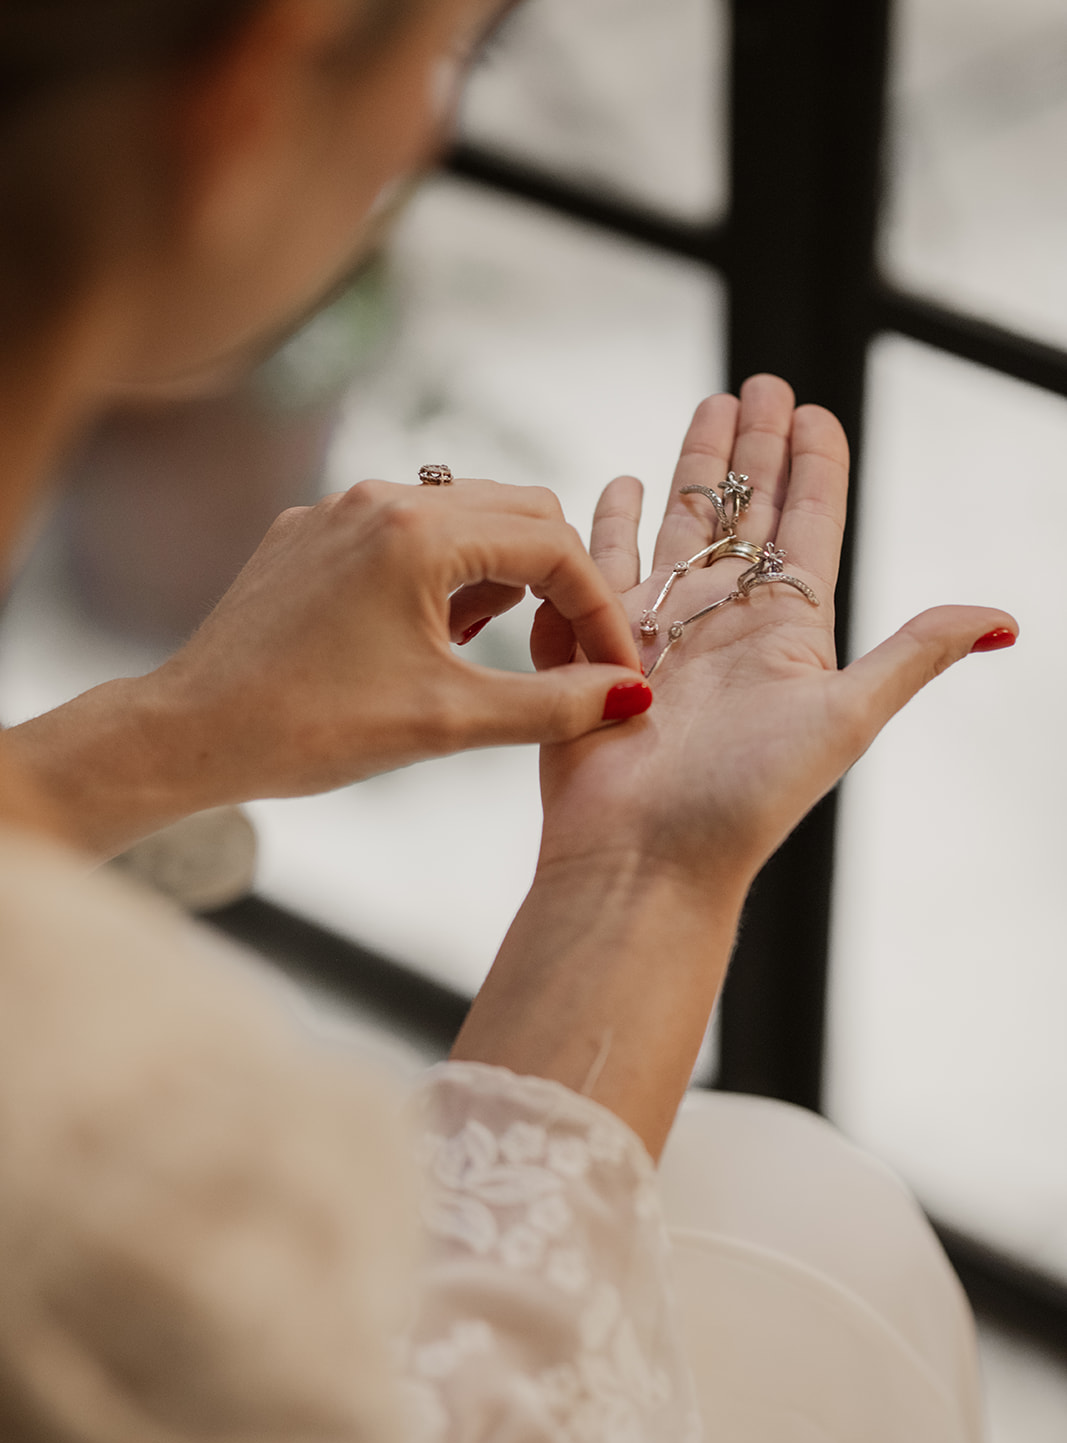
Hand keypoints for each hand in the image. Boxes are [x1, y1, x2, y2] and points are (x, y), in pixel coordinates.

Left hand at [7, 478, 646, 857]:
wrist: (188, 733)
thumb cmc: (310, 728)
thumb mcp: (447, 722)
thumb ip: (552, 704)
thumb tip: (631, 693)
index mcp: (421, 530)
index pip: (556, 548)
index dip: (601, 611)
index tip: (618, 669)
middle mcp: (382, 497)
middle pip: (521, 513)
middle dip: (561, 581)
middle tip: (571, 654)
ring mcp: (340, 508)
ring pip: (465, 516)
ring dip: (503, 573)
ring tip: (496, 647)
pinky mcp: (310, 532)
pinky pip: (406, 530)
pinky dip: (444, 572)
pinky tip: (434, 634)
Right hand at [454, 377, 1015, 1156]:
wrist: (645, 858)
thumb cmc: (743, 799)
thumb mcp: (846, 715)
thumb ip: (915, 653)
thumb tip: (1008, 620)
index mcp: (786, 632)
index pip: (806, 528)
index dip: (814, 467)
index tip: (815, 410)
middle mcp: (724, 626)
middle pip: (742, 513)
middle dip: (751, 448)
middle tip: (758, 384)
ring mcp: (659, 635)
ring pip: (679, 528)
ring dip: (689, 469)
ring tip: (701, 411)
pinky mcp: (598, 650)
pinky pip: (604, 569)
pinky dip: (609, 524)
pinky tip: (616, 484)